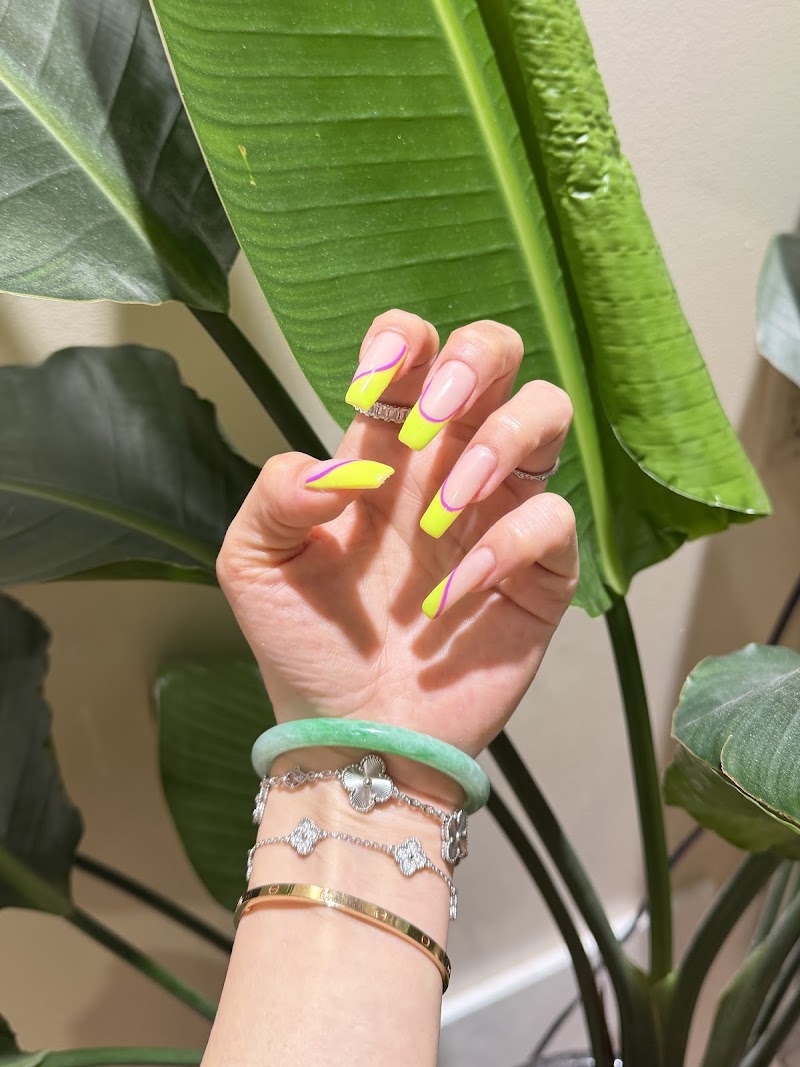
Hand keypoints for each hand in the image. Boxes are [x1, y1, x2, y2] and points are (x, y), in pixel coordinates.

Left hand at [218, 311, 577, 802]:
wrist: (354, 735)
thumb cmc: (305, 648)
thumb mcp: (255, 566)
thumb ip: (273, 498)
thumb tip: (328, 467)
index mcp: (385, 452)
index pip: (413, 353)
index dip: (402, 341)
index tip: (367, 390)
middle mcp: (449, 466)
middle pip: (497, 355)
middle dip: (474, 360)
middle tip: (433, 418)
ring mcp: (499, 513)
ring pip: (547, 413)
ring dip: (501, 441)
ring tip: (446, 507)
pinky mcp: (539, 571)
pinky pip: (555, 520)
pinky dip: (510, 544)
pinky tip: (456, 593)